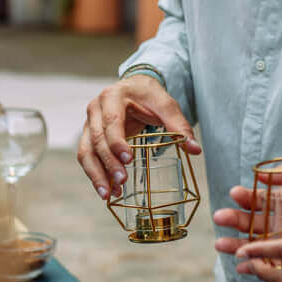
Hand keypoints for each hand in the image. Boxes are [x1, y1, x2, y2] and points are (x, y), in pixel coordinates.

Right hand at [76, 75, 199, 199]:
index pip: (111, 121)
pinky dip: (96, 174)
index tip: (129, 159)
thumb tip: (195, 149)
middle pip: (96, 139)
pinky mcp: (89, 136)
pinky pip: (87, 157)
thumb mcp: (166, 105)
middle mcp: (95, 109)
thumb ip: (179, 126)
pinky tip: (108, 190)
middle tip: (121, 181)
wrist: (134, 87)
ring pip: (86, 151)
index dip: (117, 142)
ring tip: (109, 194)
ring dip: (96, 174)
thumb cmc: (148, 96)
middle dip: (108, 163)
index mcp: (112, 96)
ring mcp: (89, 123)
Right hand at [210, 172, 281, 260]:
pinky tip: (242, 267)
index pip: (263, 199)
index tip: (235, 193)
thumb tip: (265, 175)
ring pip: (258, 243)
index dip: (248, 197)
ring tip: (221, 244)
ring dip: (238, 243)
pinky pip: (273, 265)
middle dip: (236, 219)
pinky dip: (256, 267)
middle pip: (255, 221)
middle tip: (221, 217)